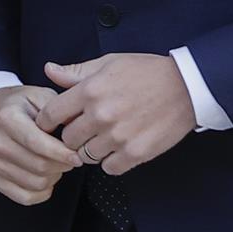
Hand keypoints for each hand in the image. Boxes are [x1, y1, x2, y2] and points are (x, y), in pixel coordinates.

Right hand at [0, 85, 82, 205]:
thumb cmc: (15, 105)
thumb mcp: (37, 95)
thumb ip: (58, 110)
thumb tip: (77, 129)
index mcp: (7, 118)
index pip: (38, 144)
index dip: (62, 154)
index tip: (77, 156)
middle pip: (40, 166)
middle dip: (62, 165)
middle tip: (69, 157)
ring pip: (36, 184)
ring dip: (54, 177)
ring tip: (55, 163)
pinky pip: (25, 197)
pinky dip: (42, 192)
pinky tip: (45, 177)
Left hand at [35, 54, 195, 174]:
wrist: (185, 87)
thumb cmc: (146, 72)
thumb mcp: (108, 63)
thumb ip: (75, 72)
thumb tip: (49, 70)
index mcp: (90, 91)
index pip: (51, 114)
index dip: (47, 121)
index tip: (51, 124)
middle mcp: (101, 115)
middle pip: (67, 139)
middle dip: (71, 135)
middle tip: (83, 129)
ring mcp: (118, 136)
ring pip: (86, 156)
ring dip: (91, 149)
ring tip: (102, 137)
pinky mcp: (136, 153)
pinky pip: (109, 168)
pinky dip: (110, 161)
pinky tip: (117, 148)